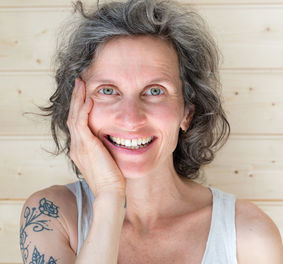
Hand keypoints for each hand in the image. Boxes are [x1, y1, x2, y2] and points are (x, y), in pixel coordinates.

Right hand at [67, 78, 125, 197]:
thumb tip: (115, 141)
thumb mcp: (108, 161)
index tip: (85, 94)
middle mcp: (76, 146)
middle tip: (80, 82)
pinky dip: (84, 110)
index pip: (77, 123)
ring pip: (74, 116)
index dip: (79, 108)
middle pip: (72, 116)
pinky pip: (81, 123)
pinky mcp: (86, 147)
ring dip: (78, 99)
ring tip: (82, 83)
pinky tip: (90, 99)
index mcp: (81, 150)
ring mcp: (79, 146)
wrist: (111, 194)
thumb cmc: (113, 180)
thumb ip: (107, 150)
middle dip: (76, 98)